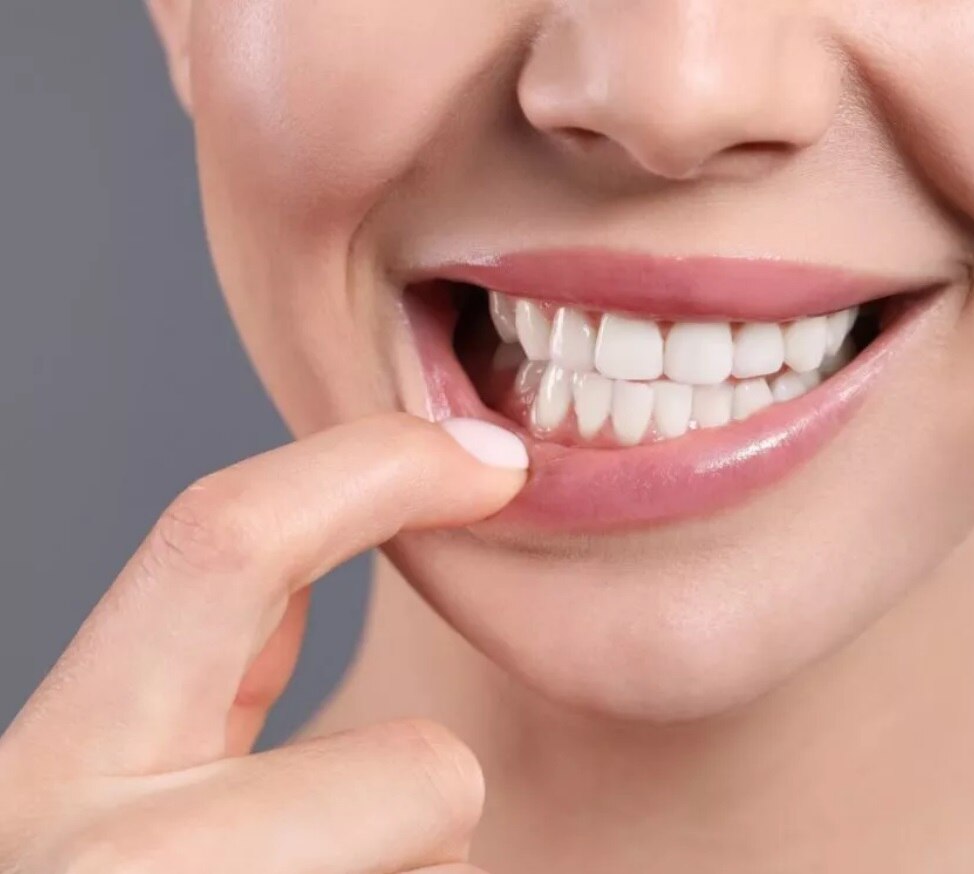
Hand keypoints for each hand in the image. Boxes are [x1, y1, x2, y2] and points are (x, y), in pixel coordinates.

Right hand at [0, 414, 526, 873]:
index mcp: (56, 774)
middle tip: (380, 835)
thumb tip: (384, 516)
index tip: (495, 460)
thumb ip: (226, 681)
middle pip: (417, 782)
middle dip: (436, 803)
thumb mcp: (136, 789)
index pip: (220, 547)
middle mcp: (91, 859)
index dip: (373, 469)